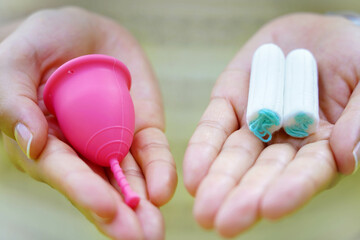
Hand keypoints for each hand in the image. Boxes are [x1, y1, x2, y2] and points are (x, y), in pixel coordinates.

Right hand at [0, 7, 176, 239]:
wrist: (83, 32)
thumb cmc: (41, 43)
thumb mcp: (17, 61)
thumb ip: (14, 101)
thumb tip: (31, 145)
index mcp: (45, 142)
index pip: (64, 172)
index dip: (85, 192)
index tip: (108, 211)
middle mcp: (80, 151)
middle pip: (99, 187)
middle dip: (119, 215)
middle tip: (141, 238)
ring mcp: (113, 142)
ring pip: (128, 178)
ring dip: (143, 204)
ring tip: (155, 231)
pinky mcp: (141, 129)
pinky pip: (152, 152)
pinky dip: (160, 171)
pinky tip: (164, 190)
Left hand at [183, 13, 359, 236]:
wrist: (316, 33)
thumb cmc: (353, 58)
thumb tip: (345, 159)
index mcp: (320, 146)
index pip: (305, 174)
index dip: (290, 190)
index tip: (270, 209)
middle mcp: (283, 142)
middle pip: (262, 173)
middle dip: (243, 197)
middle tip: (222, 223)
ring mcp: (253, 123)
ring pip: (233, 156)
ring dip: (218, 181)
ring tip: (202, 206)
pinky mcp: (228, 102)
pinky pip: (213, 127)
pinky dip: (203, 148)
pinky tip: (192, 174)